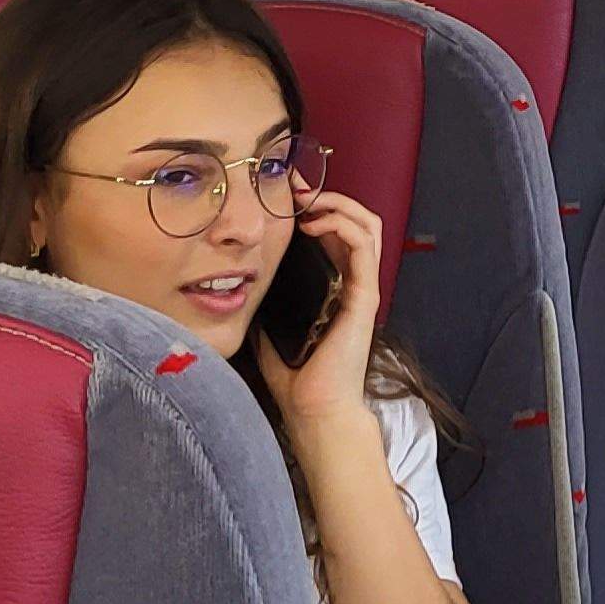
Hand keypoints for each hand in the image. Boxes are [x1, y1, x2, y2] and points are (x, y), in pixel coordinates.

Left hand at [251, 190, 385, 438]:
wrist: (315, 412)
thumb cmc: (297, 379)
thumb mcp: (270, 330)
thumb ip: (265, 307)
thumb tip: (237, 286)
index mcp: (337, 288)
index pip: (339, 234)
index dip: (318, 208)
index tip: (288, 198)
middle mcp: (354, 283)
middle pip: (358, 221)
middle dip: (329, 197)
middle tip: (297, 191)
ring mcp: (362, 288)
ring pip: (367, 225)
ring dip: (338, 204)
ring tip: (308, 203)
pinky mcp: (364, 296)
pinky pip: (363, 246)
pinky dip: (341, 224)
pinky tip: (314, 225)